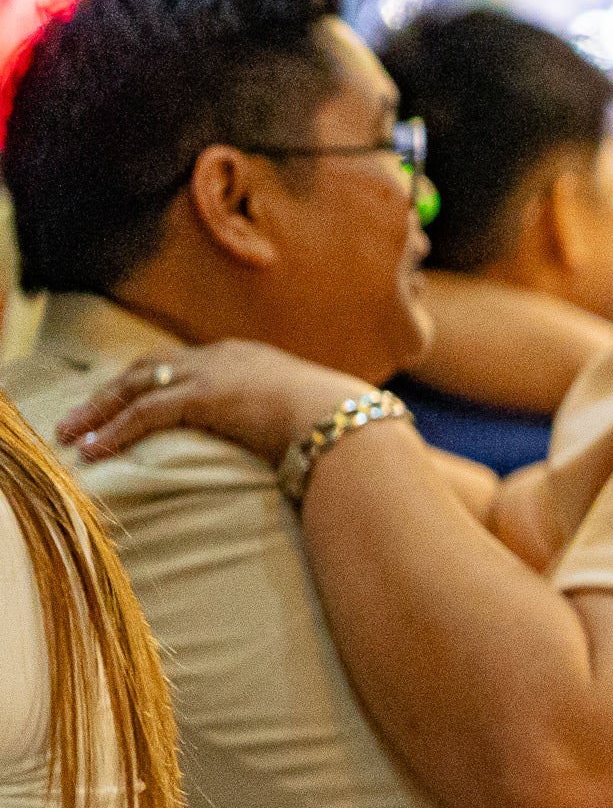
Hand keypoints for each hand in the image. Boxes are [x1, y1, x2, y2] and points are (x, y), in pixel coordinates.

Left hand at [61, 341, 366, 466]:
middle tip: (82, 417)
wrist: (347, 422)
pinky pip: (143, 413)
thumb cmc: (341, 427)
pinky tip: (93, 451)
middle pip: (150, 367)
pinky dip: (113, 431)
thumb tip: (294, 450)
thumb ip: (288, 424)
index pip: (185, 363)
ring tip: (71, 434)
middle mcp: (223, 356)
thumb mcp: (308, 419)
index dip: (152, 380)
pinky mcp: (200, 396)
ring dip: (98, 411)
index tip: (127, 398)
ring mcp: (210, 372)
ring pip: (135, 386)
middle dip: (112, 392)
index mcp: (249, 358)